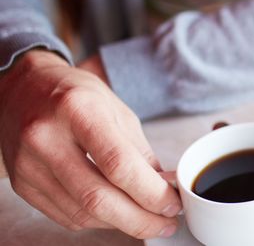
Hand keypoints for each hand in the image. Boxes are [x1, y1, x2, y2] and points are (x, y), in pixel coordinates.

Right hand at [0, 50, 179, 238]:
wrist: (23, 88)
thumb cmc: (75, 94)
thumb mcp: (116, 110)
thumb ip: (140, 152)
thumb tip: (164, 188)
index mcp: (78, 109)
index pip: (118, 164)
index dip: (151, 192)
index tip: (173, 205)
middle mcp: (46, 137)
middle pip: (98, 197)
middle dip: (140, 219)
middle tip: (166, 223)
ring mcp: (28, 164)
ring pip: (82, 212)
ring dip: (121, 224)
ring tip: (148, 221)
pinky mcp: (22, 185)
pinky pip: (65, 216)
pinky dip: (97, 220)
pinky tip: (117, 215)